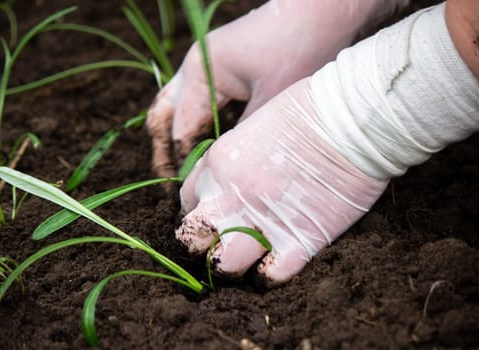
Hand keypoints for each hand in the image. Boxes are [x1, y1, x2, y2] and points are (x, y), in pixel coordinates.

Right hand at [146, 0, 409, 177]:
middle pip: (166, 117)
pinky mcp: (225, 71)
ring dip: (183, 141)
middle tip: (173, 187)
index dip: (183, 164)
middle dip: (166, 152)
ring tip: (189, 176)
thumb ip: (241, 140)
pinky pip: (204, 105)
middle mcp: (196, 69)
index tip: (190, 193)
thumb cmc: (299, 49)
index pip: (180, 130)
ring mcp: (208, 68)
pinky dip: (205, 129)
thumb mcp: (270, 103)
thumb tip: (222, 174)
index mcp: (199, 74)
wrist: (325, 10)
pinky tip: (214, 152)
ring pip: (181, 111)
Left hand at [175, 78, 388, 286]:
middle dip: (201, 246)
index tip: (213, 214)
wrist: (348, 119)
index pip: (187, 200)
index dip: (199, 211)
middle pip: (191, 239)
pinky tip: (275, 266)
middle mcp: (231, 196)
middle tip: (219, 243)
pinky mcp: (299, 239)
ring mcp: (262, 220)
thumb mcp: (253, 126)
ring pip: (223, 266)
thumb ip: (236, 159)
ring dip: (230, 266)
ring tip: (245, 260)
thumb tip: (231, 181)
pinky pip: (269, 276)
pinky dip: (269, 277)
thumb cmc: (308, 111)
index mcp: (219, 164)